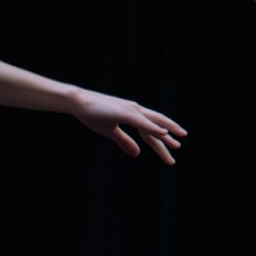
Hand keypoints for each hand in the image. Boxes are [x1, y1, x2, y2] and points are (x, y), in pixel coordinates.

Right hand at [66, 89, 186, 163]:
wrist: (77, 102)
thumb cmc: (92, 114)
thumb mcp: (110, 132)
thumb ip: (124, 142)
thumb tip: (137, 154)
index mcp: (132, 115)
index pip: (150, 131)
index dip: (162, 140)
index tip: (173, 148)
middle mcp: (135, 111)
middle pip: (155, 127)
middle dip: (168, 139)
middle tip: (178, 148)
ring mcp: (131, 110)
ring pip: (153, 124)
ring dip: (166, 135)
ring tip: (177, 145)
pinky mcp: (124, 112)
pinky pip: (142, 122)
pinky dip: (154, 128)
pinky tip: (164, 133)